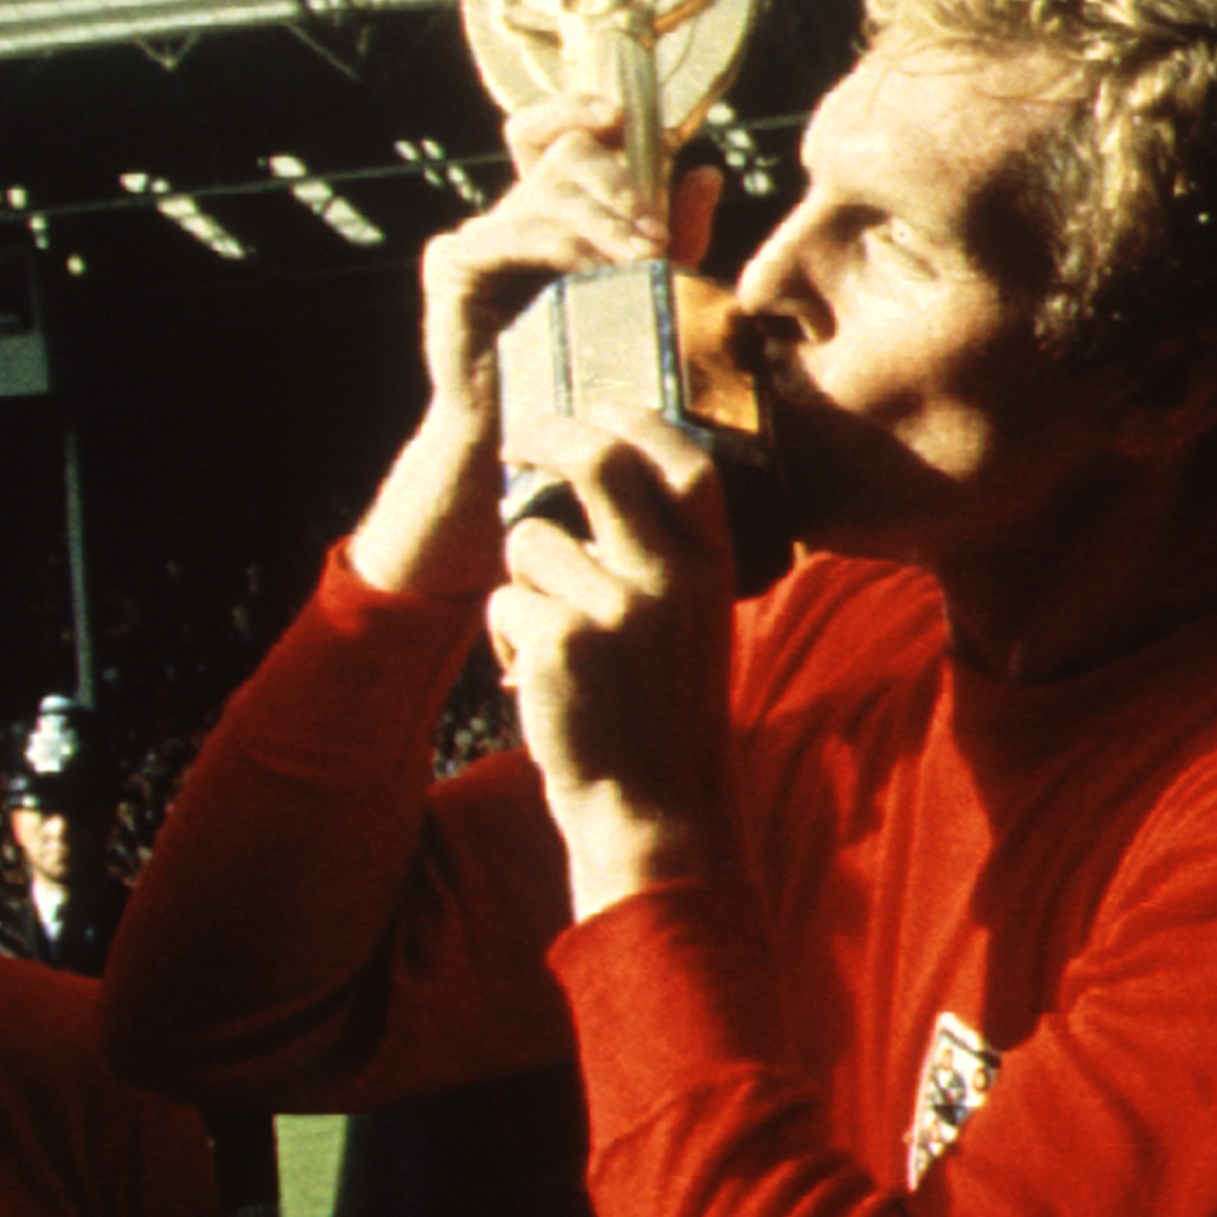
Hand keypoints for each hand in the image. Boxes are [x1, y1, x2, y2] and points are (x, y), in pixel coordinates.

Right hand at [418, 92, 727, 427]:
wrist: (530, 431)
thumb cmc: (590, 363)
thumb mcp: (648, 293)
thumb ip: (676, 235)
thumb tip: (706, 173)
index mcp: (554, 210)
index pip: (556, 133)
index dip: (579, 109)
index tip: (619, 118)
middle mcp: (512, 212)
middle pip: (566, 157)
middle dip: (619, 188)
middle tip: (654, 238)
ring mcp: (477, 234)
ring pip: (543, 194)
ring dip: (600, 222)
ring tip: (640, 260)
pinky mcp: (452, 265)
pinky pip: (506, 233)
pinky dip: (556, 245)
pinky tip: (588, 270)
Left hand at [490, 404, 739, 920]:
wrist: (653, 805)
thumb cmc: (664, 707)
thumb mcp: (694, 621)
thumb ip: (665, 554)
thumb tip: (599, 472)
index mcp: (713, 568)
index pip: (683, 462)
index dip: (636, 423)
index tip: (597, 410)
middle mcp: (671, 578)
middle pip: (601, 463)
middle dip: (550, 435)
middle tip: (520, 440)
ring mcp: (616, 609)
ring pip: (529, 541)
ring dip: (523, 579)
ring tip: (555, 636)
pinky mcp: (561, 641)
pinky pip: (503, 599)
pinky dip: (507, 633)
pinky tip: (541, 676)